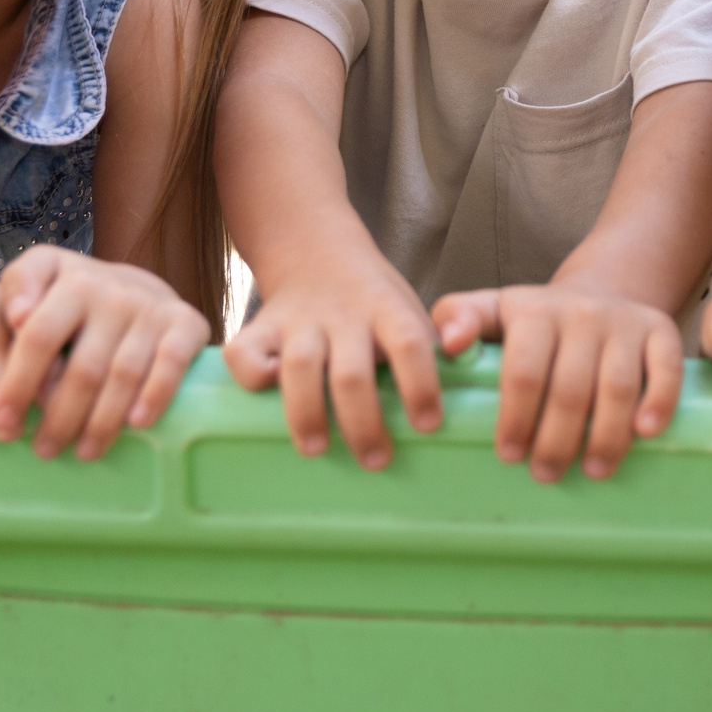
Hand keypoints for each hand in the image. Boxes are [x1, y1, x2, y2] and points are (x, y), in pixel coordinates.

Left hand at [0, 247, 211, 459]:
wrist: (139, 284)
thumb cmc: (76, 293)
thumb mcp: (43, 273)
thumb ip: (18, 286)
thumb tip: (17, 317)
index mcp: (73, 282)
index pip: (39, 338)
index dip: (18, 384)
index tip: (3, 424)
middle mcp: (114, 293)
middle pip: (83, 367)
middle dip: (60, 417)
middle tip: (44, 451)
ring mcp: (152, 309)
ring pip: (124, 375)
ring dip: (102, 421)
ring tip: (83, 452)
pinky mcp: (187, 324)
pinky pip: (172, 365)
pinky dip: (155, 395)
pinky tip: (136, 424)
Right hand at [225, 246, 442, 469]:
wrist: (316, 250)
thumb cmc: (373, 302)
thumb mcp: (409, 310)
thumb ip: (429, 346)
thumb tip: (467, 380)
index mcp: (388, 310)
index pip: (410, 343)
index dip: (421, 384)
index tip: (428, 425)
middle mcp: (344, 315)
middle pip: (353, 370)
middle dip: (363, 421)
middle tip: (376, 461)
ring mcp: (300, 320)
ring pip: (300, 365)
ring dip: (307, 411)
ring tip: (317, 448)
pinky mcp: (262, 326)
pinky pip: (245, 350)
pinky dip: (250, 373)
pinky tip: (262, 395)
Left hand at [433, 286, 682, 482]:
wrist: (600, 294)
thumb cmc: (536, 322)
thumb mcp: (492, 310)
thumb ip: (458, 318)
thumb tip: (447, 345)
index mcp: (535, 311)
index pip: (523, 371)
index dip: (515, 417)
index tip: (508, 455)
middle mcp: (581, 312)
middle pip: (569, 388)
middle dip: (556, 438)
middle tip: (545, 474)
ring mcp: (625, 321)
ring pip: (617, 385)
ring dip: (606, 435)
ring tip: (592, 470)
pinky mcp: (662, 329)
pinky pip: (667, 367)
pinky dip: (660, 401)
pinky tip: (646, 433)